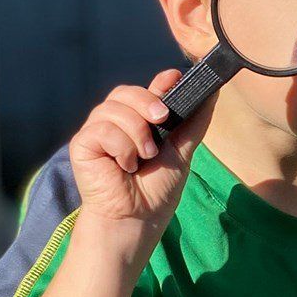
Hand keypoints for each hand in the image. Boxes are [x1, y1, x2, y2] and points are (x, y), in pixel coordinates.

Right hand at [68, 70, 209, 232]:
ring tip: (143, 158)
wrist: (138, 218)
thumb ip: (193, 122)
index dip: (159, 82)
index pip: (145, 90)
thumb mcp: (182, 152)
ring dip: (137, 134)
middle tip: (161, 121)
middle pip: (126, 92)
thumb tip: (213, 92)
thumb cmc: (156, 189)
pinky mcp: (82, 144)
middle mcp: (115, 121)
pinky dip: (121, 148)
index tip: (175, 78)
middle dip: (147, 102)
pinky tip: (123, 166)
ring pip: (114, 109)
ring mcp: (97, 131)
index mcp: (137, 120)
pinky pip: (102, 129)